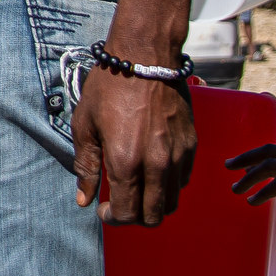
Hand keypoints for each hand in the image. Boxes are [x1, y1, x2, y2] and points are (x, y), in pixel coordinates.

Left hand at [72, 70, 195, 225]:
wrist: (145, 57)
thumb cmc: (109, 88)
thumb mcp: (85, 126)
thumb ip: (86, 167)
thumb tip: (84, 200)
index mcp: (125, 162)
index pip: (126, 214)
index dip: (113, 218)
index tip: (104, 209)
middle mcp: (156, 165)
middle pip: (153, 216)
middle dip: (134, 217)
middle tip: (121, 203)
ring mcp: (177, 156)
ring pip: (172, 202)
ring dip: (154, 204)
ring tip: (137, 189)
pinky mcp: (191, 145)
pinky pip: (184, 180)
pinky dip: (170, 184)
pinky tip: (153, 169)